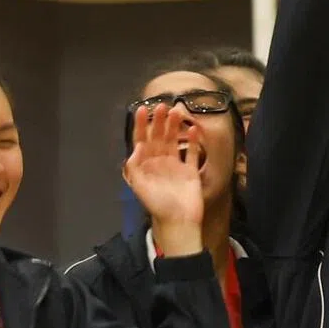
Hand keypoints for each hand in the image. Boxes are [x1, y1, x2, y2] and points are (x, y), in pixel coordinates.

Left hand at [124, 105, 203, 254]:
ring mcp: (177, 167)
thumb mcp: (140, 187)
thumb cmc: (158, 205)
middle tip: (163, 105)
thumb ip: (135, 166)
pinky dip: (193, 142)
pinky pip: (193, 154)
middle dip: (159, 121)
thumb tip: (138, 145)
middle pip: (159, 138)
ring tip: (178, 111)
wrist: (180, 222)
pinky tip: (193, 130)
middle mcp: (160, 163)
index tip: (141, 109)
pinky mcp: (191, 172)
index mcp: (146, 166)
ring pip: (175, 142)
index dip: (140, 125)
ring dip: (175, 127)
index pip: (142, 141)